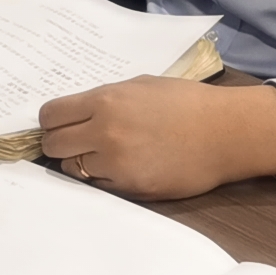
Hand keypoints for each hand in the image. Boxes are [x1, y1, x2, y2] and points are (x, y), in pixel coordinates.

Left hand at [38, 78, 275, 199]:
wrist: (226, 132)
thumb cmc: (187, 102)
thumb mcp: (140, 85)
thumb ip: (104, 98)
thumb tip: (75, 111)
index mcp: (105, 101)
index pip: (50, 115)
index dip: (51, 121)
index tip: (59, 124)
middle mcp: (104, 132)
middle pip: (52, 145)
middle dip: (59, 143)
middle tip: (75, 142)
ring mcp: (116, 164)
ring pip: (72, 169)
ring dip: (81, 163)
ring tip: (102, 156)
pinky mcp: (131, 189)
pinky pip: (98, 186)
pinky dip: (103, 179)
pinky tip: (121, 168)